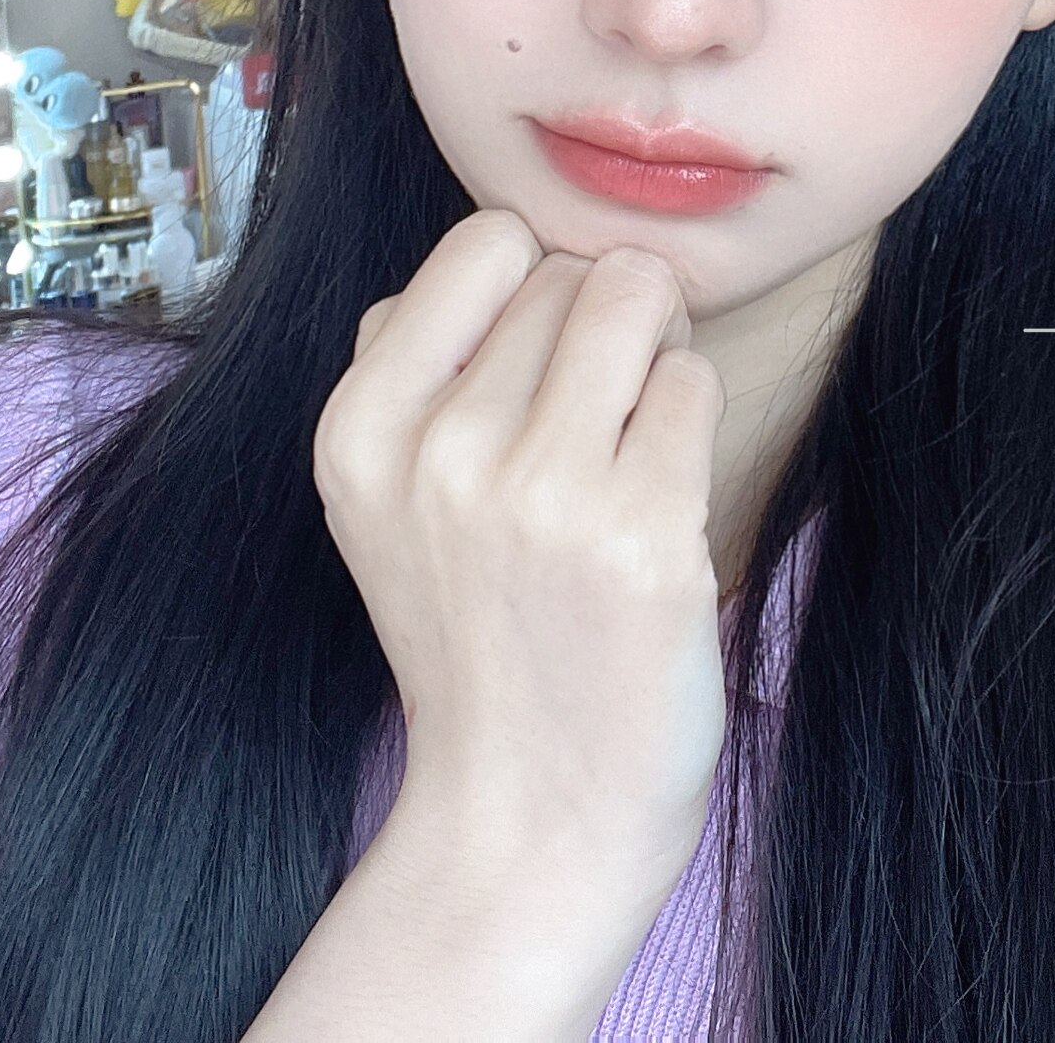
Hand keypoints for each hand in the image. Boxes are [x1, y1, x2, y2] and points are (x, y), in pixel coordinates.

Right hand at [313, 210, 729, 914]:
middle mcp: (441, 452)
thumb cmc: (482, 631)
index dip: (533, 286)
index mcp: (359, 430)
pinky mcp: (644, 531)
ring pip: (642, 299)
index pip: (486, 239)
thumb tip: (516, 242)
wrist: (532, 814)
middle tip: (590, 428)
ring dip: (655, 358)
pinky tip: (657, 505)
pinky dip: (690, 424)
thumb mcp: (388, 495)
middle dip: (602, 324)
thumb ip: (421, 361)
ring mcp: (543, 492)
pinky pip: (695, 380)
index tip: (536, 369)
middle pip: (575, 270)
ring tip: (627, 448)